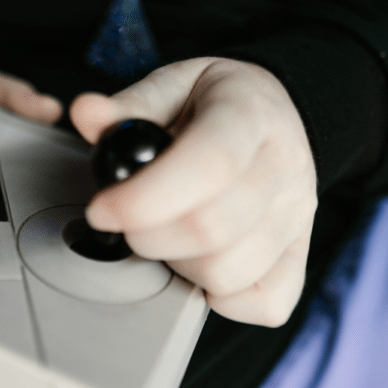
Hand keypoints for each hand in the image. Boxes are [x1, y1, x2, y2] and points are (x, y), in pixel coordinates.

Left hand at [71, 57, 317, 325]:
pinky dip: (223, 299)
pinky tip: (201, 263)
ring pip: (229, 272)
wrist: (276, 113)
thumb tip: (86, 114)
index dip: (145, 198)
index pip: (209, 166)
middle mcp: (284, 167)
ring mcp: (298, 216)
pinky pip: (266, 303)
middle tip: (129, 219)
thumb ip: (128, 105)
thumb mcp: (173, 84)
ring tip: (169, 233)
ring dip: (180, 264)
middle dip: (148, 236)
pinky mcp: (301, 253)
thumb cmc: (218, 102)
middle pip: (212, 228)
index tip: (102, 209)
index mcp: (251, 115)